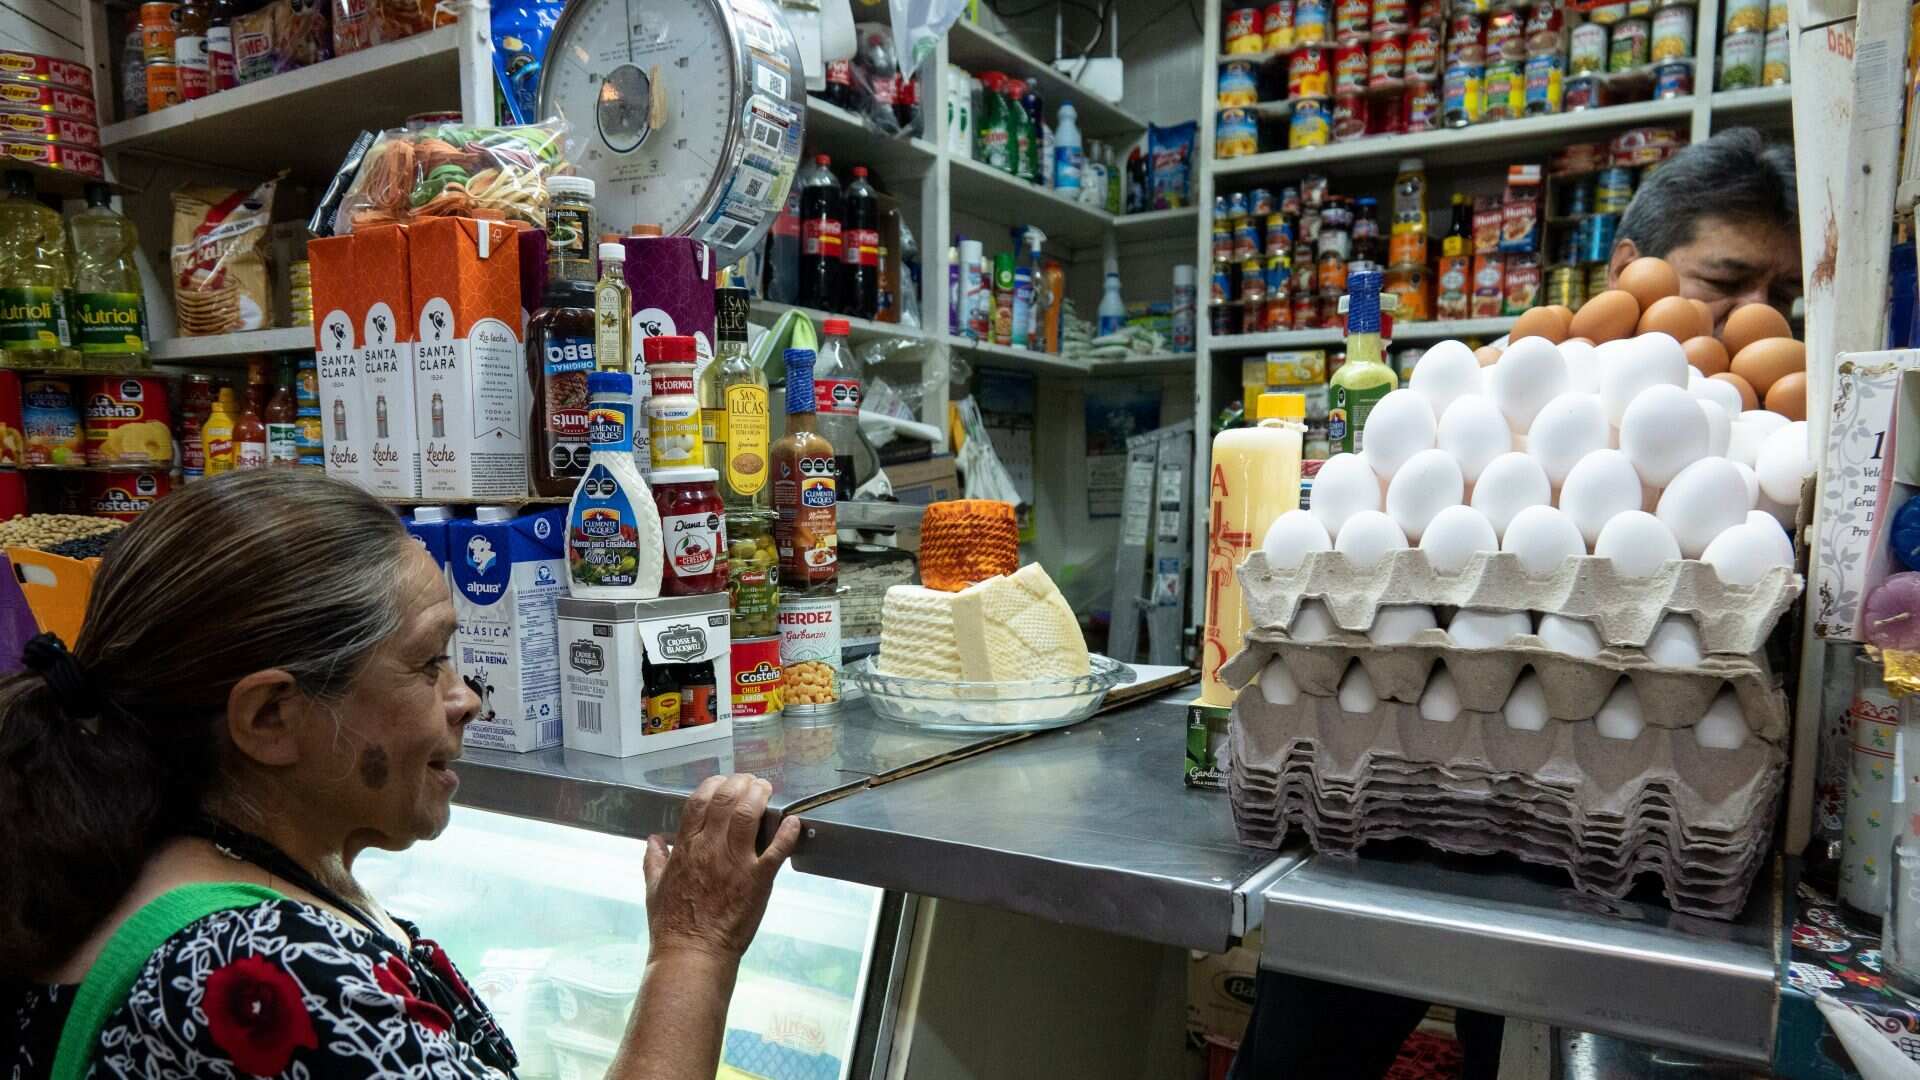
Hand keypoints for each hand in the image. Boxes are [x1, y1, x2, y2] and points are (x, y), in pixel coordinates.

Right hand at [643, 774, 801, 963]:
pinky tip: (793, 821)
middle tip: (751, 781)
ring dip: (760, 796)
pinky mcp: (758, 880)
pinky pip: (777, 850)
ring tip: (766, 789)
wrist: (692, 954)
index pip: (699, 801)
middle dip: (741, 783)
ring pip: (749, 814)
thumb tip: (653, 840)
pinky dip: (788, 833)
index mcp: (686, 848)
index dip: (713, 784)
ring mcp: (735, 863)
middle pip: (726, 799)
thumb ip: (654, 860)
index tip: (723, 782)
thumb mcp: (654, 889)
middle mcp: (710, 849)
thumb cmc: (672, 925)